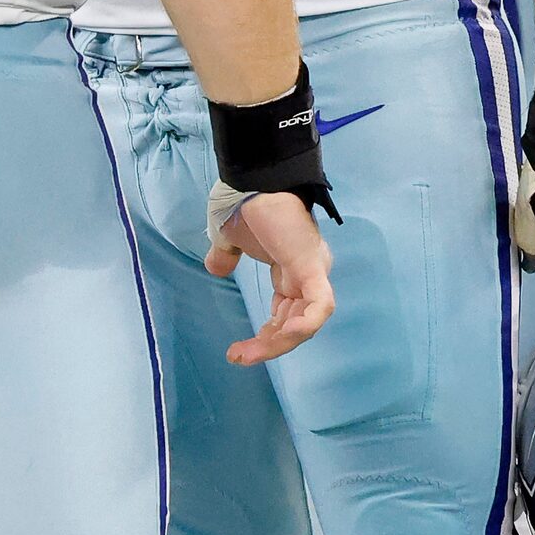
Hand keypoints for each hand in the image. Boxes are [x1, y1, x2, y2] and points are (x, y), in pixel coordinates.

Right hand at [205, 191, 335, 365]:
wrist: (251, 177)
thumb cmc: (242, 201)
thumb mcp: (229, 237)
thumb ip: (225, 255)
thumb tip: (216, 268)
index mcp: (292, 269)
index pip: (288, 315)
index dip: (267, 337)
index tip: (237, 352)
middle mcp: (308, 274)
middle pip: (296, 324)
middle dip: (268, 346)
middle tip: (238, 357)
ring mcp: (313, 270)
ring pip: (307, 323)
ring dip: (278, 343)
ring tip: (248, 353)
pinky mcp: (312, 266)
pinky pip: (319, 306)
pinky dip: (304, 326)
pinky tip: (281, 336)